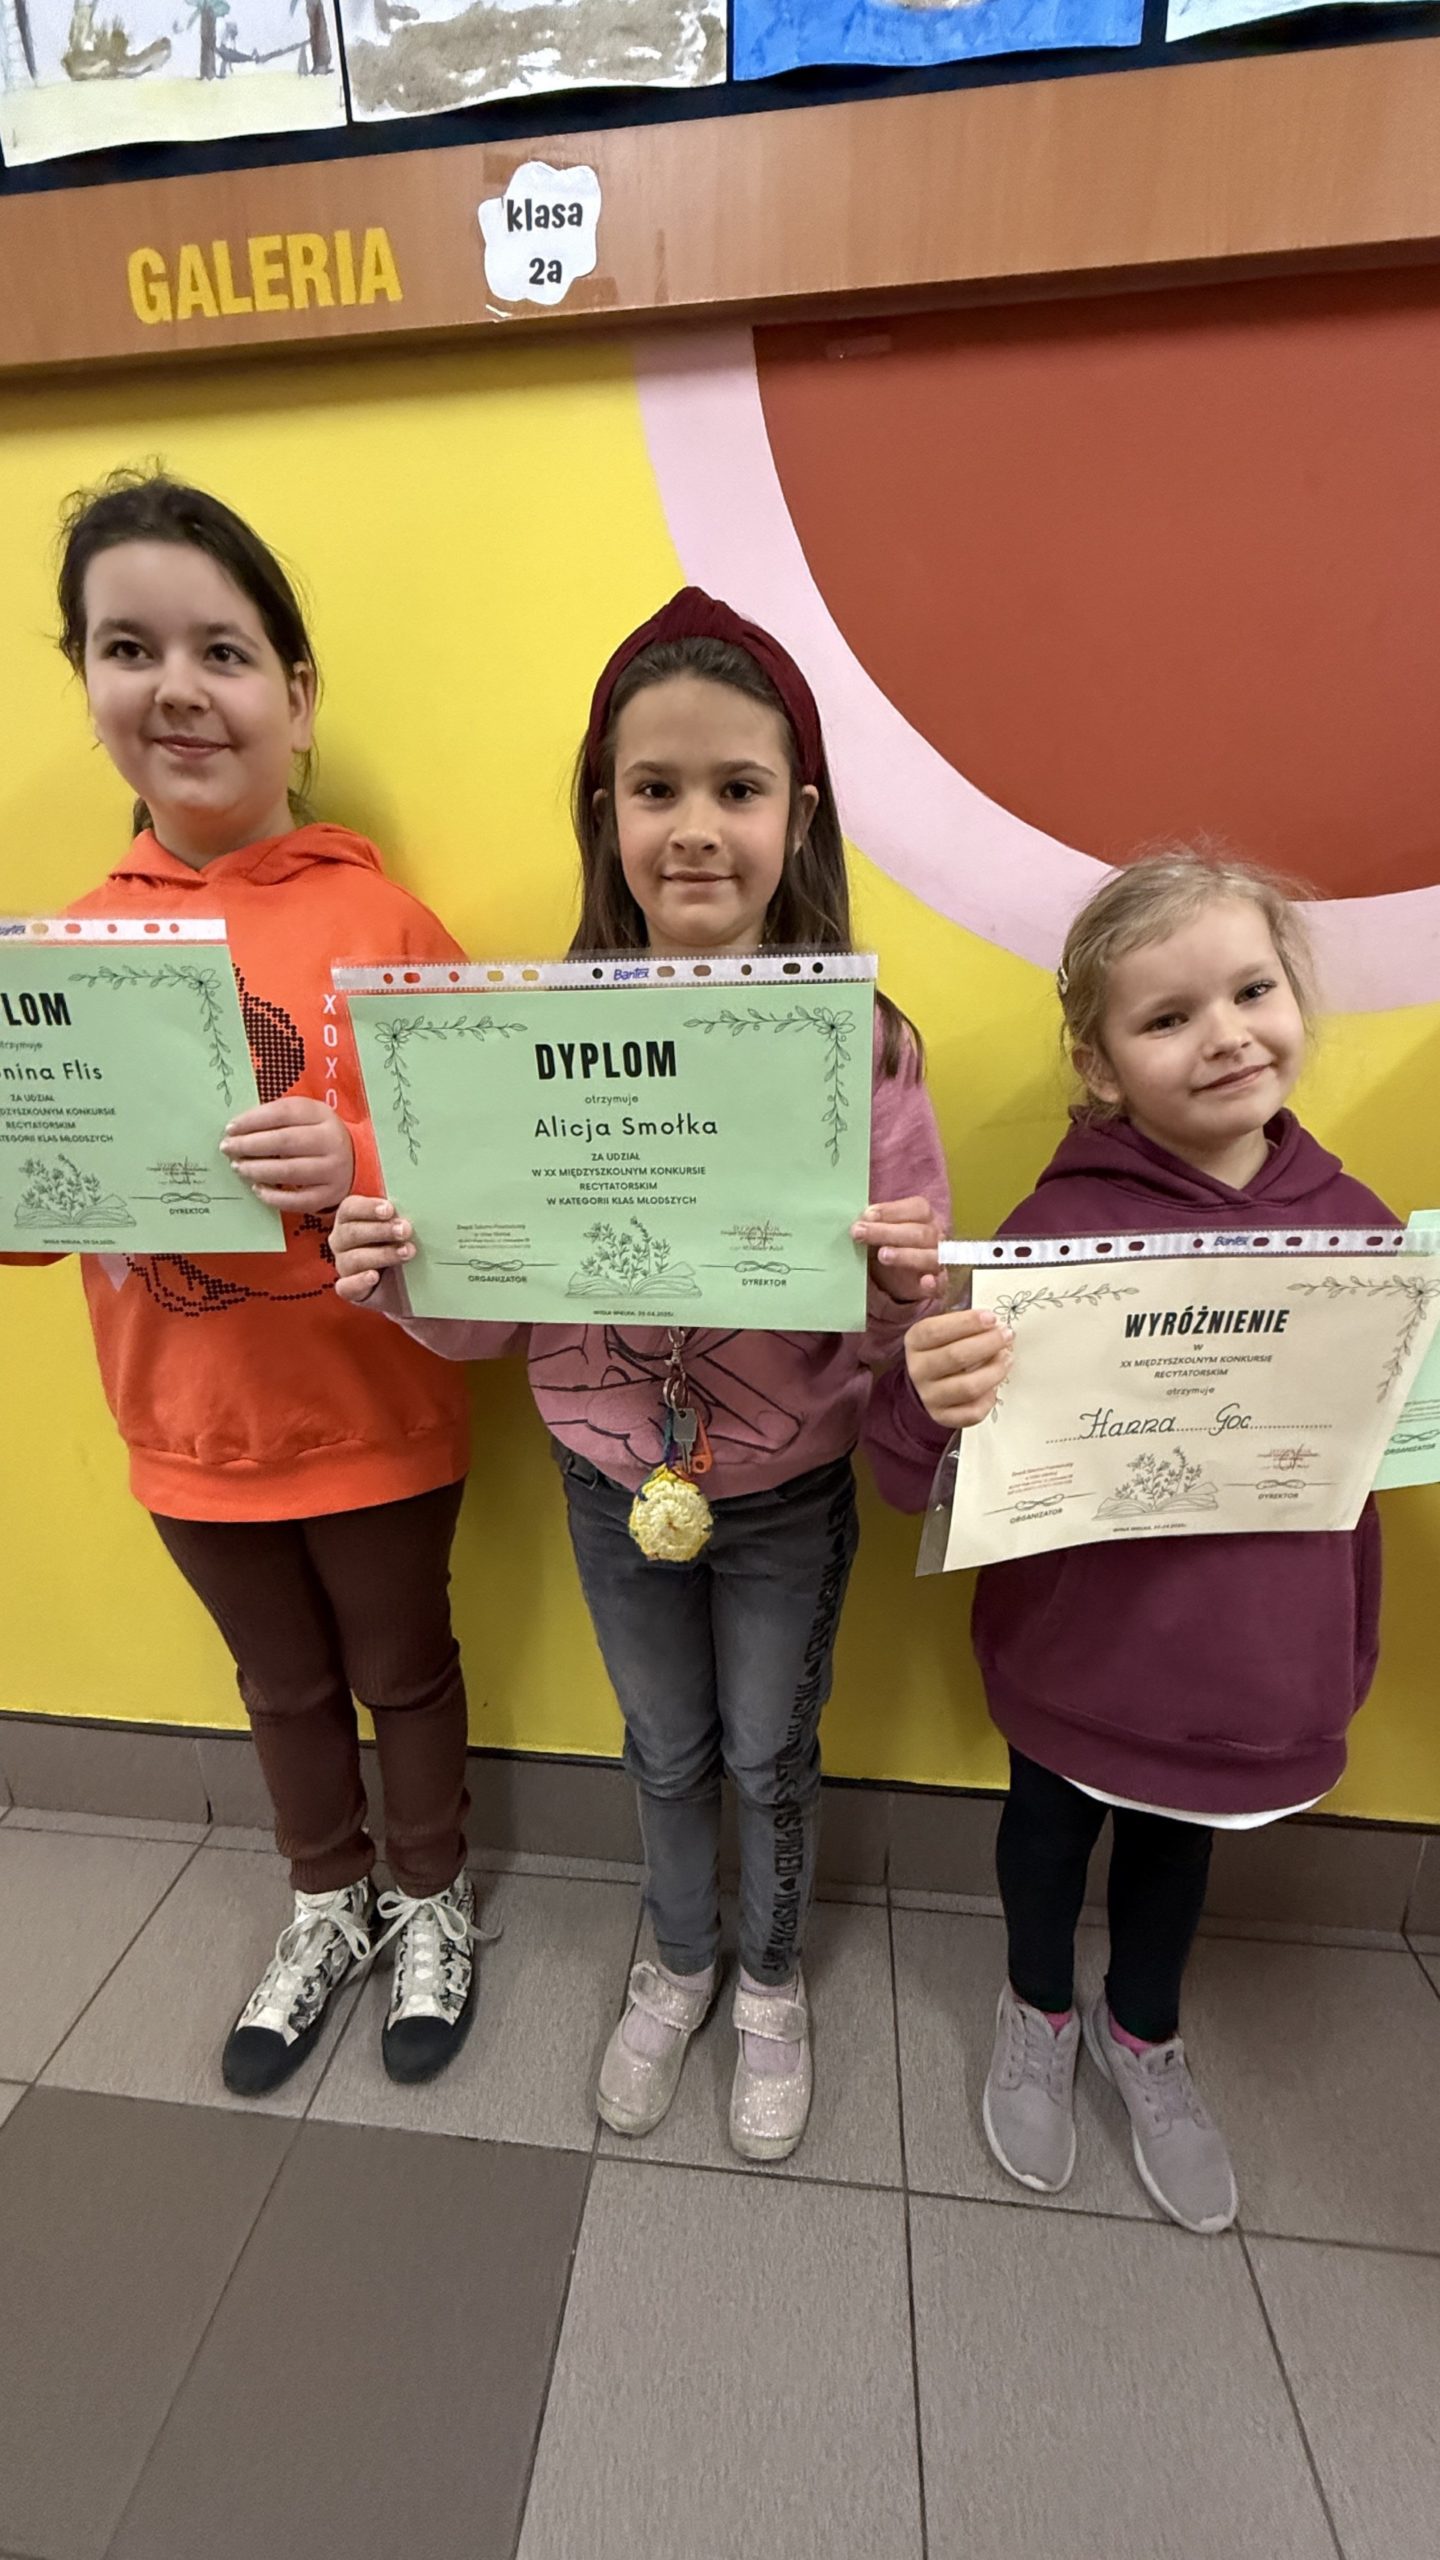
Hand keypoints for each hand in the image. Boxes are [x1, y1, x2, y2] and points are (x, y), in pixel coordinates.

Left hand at [221, 1099, 354, 1213]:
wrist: (354, 1161)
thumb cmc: (317, 1137)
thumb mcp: (305, 1117)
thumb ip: (276, 1118)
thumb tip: (237, 1129)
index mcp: (322, 1115)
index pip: (282, 1113)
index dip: (252, 1120)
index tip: (230, 1128)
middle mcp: (331, 1141)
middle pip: (283, 1142)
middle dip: (249, 1145)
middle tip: (228, 1149)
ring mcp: (332, 1170)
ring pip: (288, 1171)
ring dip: (257, 1170)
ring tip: (239, 1167)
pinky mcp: (329, 1195)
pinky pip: (296, 1200)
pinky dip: (272, 1196)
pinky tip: (257, 1188)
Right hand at [330, 1195, 415, 1304]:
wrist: (407, 1284)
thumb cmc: (400, 1245)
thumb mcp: (401, 1228)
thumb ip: (400, 1216)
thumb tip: (418, 1204)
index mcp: (350, 1219)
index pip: (350, 1208)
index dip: (368, 1208)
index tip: (389, 1210)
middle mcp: (342, 1241)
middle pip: (352, 1232)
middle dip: (380, 1230)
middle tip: (405, 1230)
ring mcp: (344, 1265)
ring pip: (354, 1258)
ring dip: (382, 1254)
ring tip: (406, 1253)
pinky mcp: (349, 1289)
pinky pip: (346, 1286)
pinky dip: (359, 1281)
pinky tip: (373, 1277)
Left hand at [851, 1195, 943, 1302]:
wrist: (898, 1274)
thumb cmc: (889, 1242)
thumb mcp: (880, 1229)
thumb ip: (872, 1222)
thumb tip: (858, 1220)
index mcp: (924, 1217)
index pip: (917, 1208)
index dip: (891, 1211)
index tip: (867, 1215)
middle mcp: (936, 1236)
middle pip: (919, 1233)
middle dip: (887, 1232)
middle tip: (860, 1233)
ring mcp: (938, 1260)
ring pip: (930, 1257)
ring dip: (906, 1255)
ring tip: (882, 1255)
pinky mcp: (938, 1284)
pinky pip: (940, 1284)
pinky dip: (934, 1284)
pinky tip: (926, 1282)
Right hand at [904, 1306, 1012, 1428]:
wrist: (926, 1383)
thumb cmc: (943, 1349)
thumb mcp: (943, 1329)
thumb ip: (965, 1324)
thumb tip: (997, 1326)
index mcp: (915, 1342)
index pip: (935, 1331)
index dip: (966, 1323)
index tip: (991, 1318)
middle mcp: (918, 1370)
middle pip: (955, 1357)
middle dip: (988, 1343)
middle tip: (1007, 1335)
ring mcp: (930, 1396)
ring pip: (968, 1387)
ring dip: (994, 1371)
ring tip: (1006, 1358)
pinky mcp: (943, 1416)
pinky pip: (972, 1412)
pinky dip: (989, 1399)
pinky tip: (994, 1386)